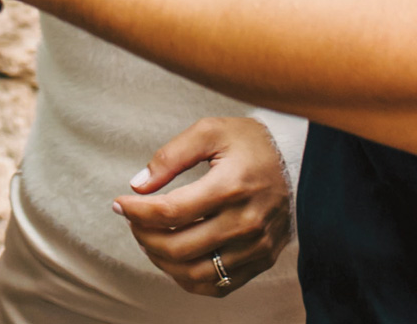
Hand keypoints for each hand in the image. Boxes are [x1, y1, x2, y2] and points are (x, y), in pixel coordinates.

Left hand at [113, 117, 292, 296]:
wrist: (297, 159)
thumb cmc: (248, 142)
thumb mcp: (209, 131)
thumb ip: (170, 156)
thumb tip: (138, 185)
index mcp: (231, 186)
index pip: (171, 211)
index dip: (136, 211)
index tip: (119, 203)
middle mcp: (246, 223)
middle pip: (179, 247)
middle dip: (144, 236)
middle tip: (132, 220)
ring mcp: (256, 247)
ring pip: (195, 273)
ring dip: (162, 260)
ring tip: (149, 239)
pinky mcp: (262, 260)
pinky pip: (219, 285)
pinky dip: (189, 278)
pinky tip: (175, 258)